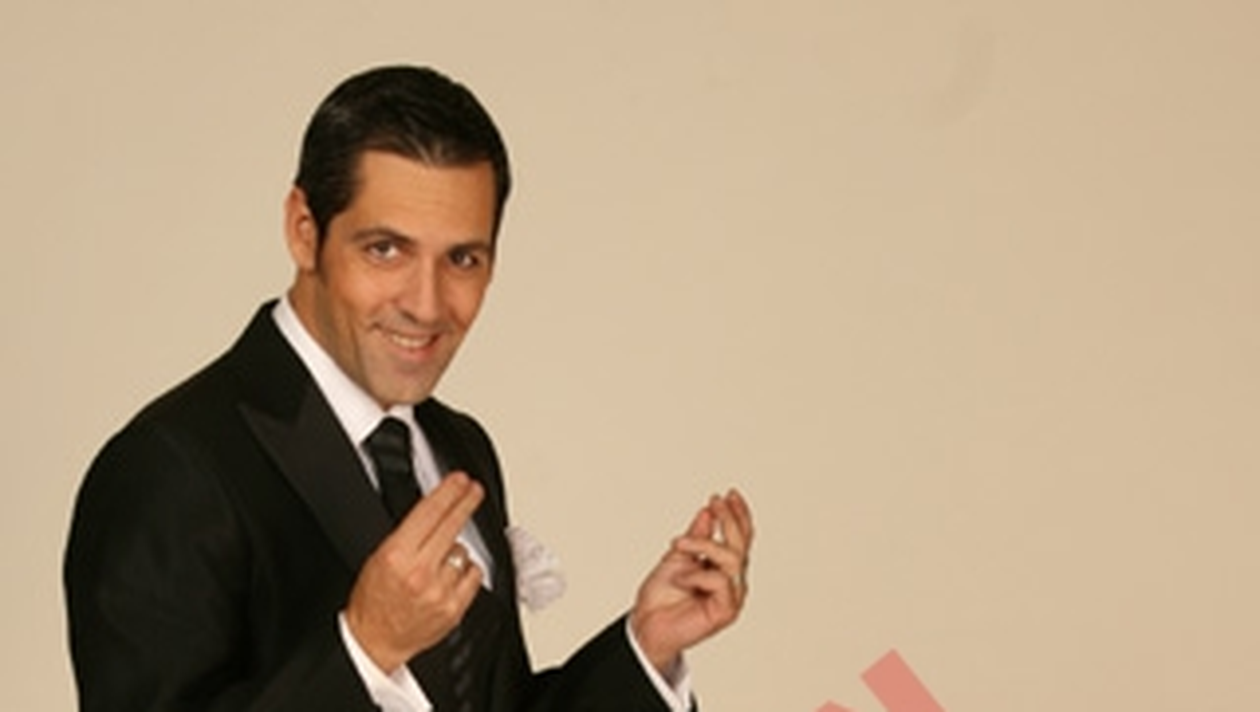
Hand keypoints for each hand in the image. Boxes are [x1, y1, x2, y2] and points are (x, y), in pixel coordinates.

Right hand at [345, 472, 484, 671]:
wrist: (375, 640)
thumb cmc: (373, 600)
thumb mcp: (379, 557)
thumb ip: (407, 534)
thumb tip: (435, 509)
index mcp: (397, 556)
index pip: (429, 513)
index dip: (448, 492)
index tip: (460, 480)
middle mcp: (420, 573)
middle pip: (452, 526)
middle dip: (466, 502)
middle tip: (474, 490)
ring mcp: (440, 591)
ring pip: (463, 551)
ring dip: (455, 550)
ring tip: (437, 562)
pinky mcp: (454, 608)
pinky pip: (473, 574)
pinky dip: (466, 571)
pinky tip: (451, 575)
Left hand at [629, 489, 753, 673]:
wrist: (646, 624)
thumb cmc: (661, 597)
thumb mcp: (677, 556)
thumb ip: (696, 536)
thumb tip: (707, 512)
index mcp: (722, 568)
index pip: (740, 538)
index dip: (739, 515)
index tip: (729, 494)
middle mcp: (731, 581)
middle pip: (741, 544)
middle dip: (729, 519)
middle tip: (715, 503)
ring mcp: (731, 596)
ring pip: (732, 558)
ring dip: (705, 545)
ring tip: (678, 545)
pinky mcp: (726, 610)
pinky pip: (720, 581)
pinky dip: (697, 574)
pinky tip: (681, 578)